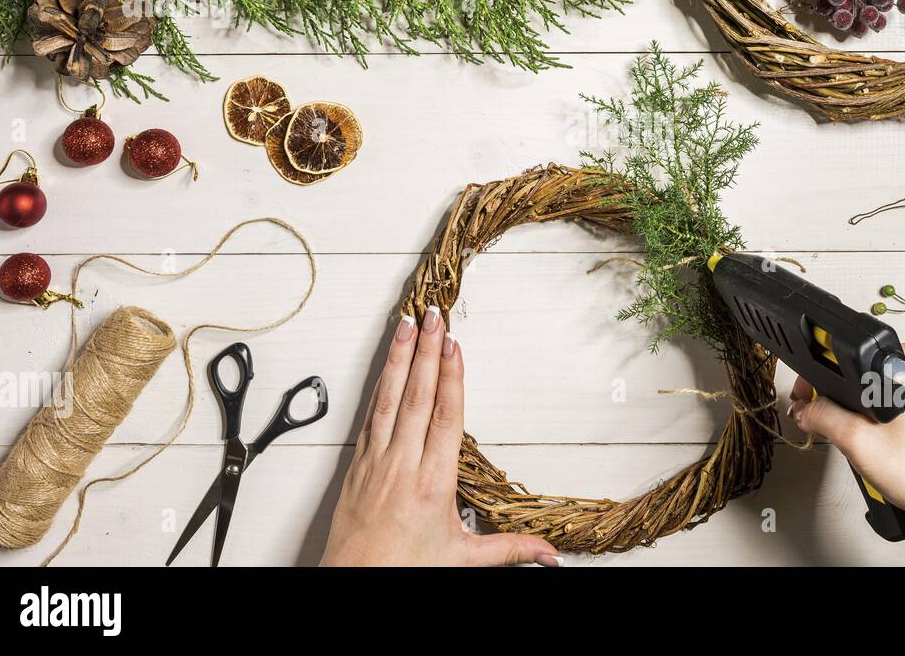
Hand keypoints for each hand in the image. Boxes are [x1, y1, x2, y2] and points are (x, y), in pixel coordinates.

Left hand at [322, 307, 560, 566]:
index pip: (444, 418)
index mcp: (431, 484)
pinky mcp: (357, 465)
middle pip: (417, 397)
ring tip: (405, 326)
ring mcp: (376, 462)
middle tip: (432, 316)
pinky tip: (385, 366)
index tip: (453, 346)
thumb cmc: (402, 571)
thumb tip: (549, 555)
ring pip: (389, 399)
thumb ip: (510, 550)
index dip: (451, 378)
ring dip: (398, 359)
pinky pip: (370, 416)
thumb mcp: (463, 559)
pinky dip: (379, 386)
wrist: (354, 587)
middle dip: (426, 352)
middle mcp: (402, 466)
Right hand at [788, 343, 904, 566]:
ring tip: (856, 435)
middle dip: (837, 395)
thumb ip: (823, 417)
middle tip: (824, 421)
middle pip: (863, 371)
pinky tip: (881, 441)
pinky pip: (900, 399)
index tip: (805, 399)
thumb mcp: (858, 443)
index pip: (847, 357)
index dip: (816, 379)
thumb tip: (804, 409)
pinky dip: (882, 414)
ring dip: (860, 406)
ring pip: (881, 386)